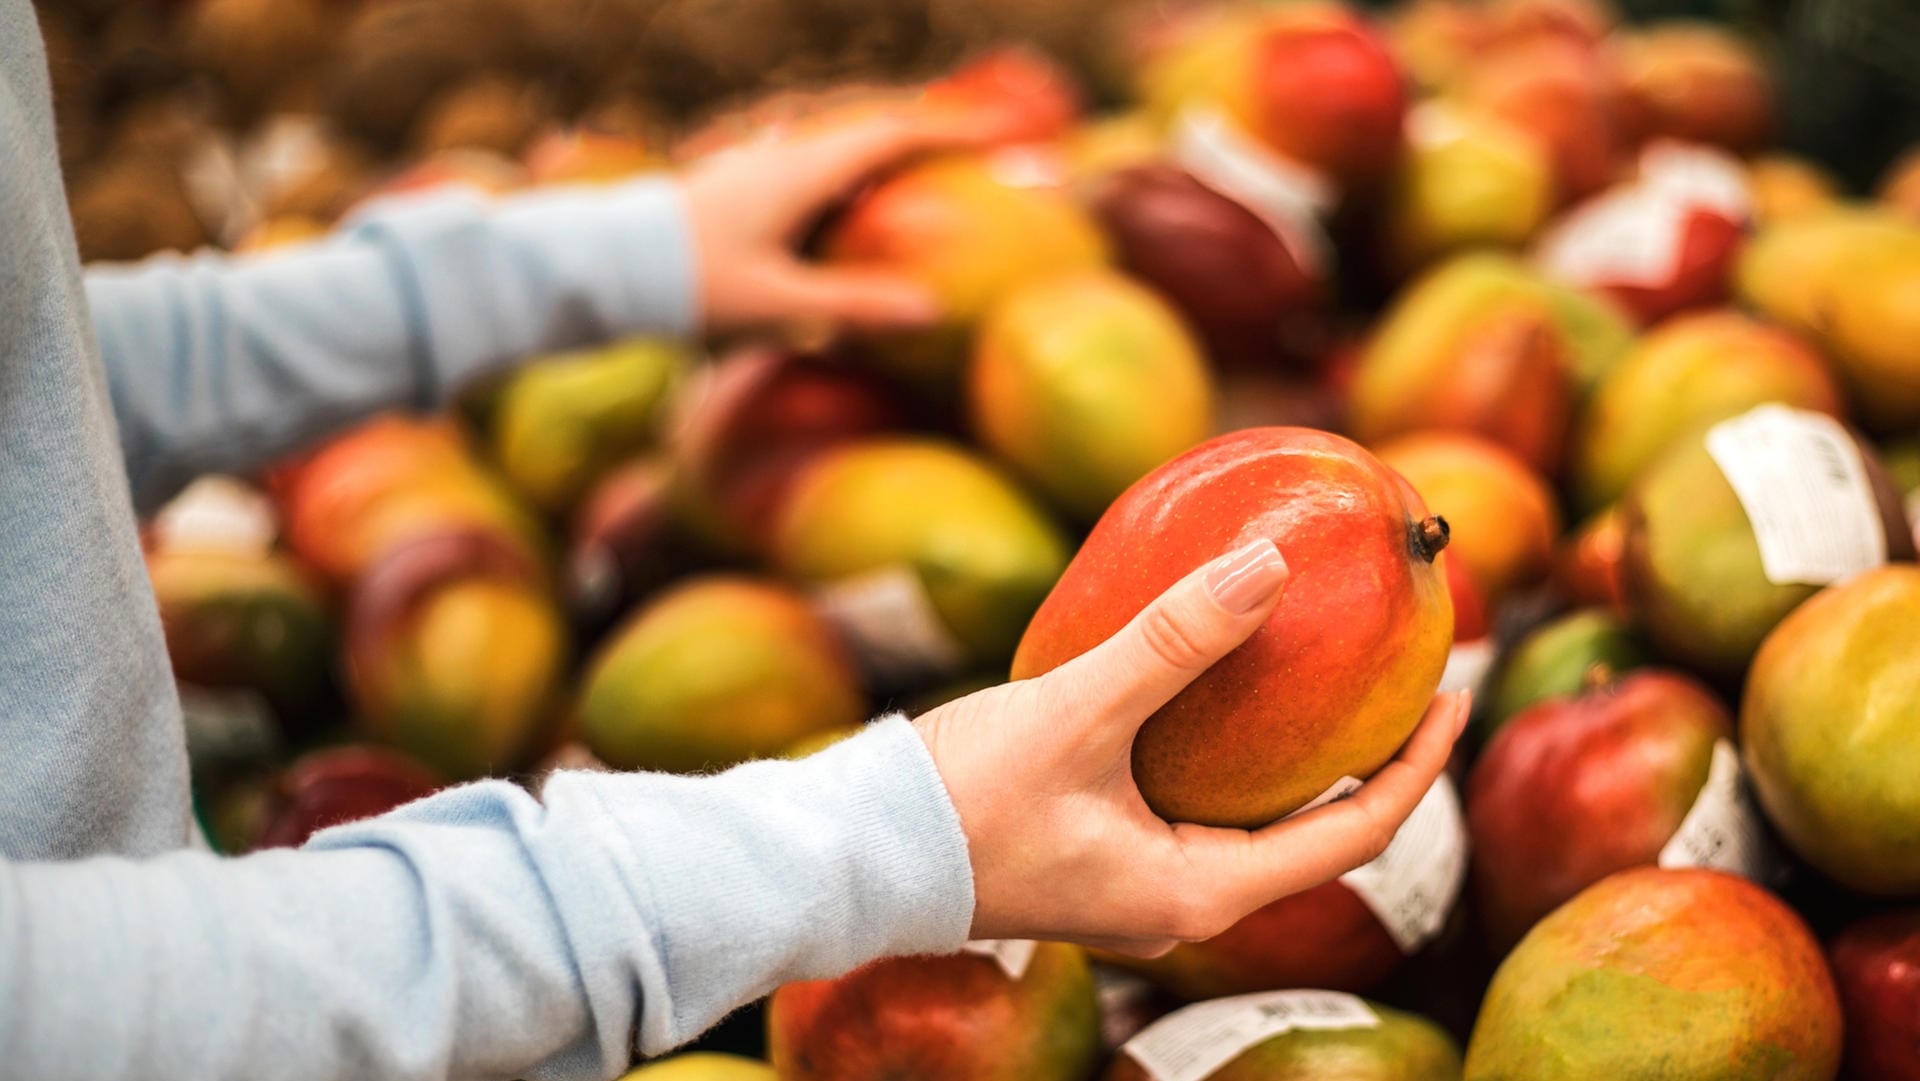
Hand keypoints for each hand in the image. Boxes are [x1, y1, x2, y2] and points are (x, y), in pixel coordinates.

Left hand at [678, 99, 1016, 332]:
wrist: (602, 268)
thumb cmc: (690, 285)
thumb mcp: (777, 304)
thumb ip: (854, 306)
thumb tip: (932, 310)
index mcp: (802, 171)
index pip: (893, 135)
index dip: (952, 131)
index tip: (1002, 133)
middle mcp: (784, 156)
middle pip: (872, 132)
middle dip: (927, 136)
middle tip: (977, 149)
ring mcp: (758, 166)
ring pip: (839, 150)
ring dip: (886, 159)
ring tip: (926, 182)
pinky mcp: (739, 187)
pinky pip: (812, 171)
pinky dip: (850, 181)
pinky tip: (853, 214)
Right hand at [915, 538, 1470, 956]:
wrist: (849, 856)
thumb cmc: (956, 803)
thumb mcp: (1076, 712)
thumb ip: (1174, 641)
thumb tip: (1273, 565)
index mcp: (1195, 892)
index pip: (1352, 835)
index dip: (1417, 763)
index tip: (1456, 690)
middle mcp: (1177, 900)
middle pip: (1312, 829)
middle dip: (1364, 751)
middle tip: (1398, 671)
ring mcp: (1134, 882)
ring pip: (1248, 815)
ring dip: (1291, 748)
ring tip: (1320, 667)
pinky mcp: (1096, 854)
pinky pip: (1192, 800)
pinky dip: (1224, 746)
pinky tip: (1213, 684)